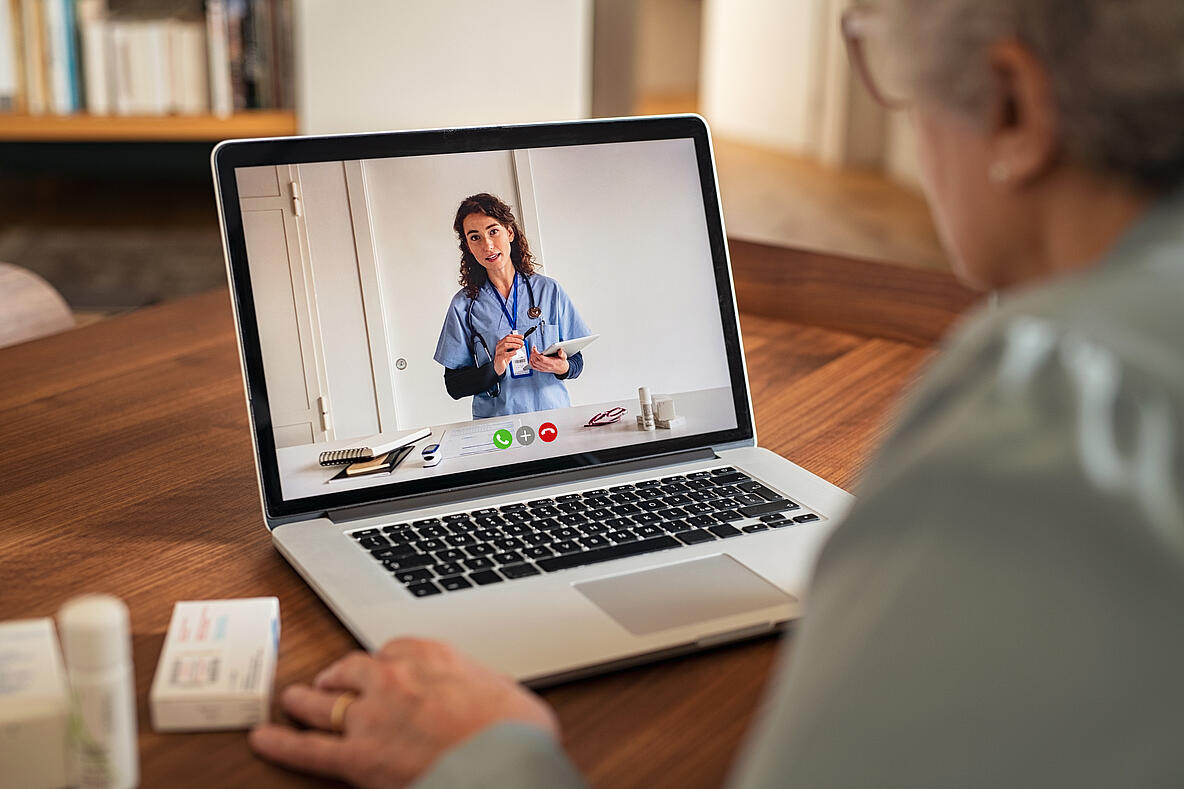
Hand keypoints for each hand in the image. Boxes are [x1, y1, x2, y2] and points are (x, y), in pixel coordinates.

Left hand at [248, 638, 558, 788]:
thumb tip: (489, 697)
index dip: (387, 660)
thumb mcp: (506, 693)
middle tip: (331, 677)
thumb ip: (481, 688)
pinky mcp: (356, 757)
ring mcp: (370, 716)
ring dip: (306, 698)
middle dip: (339, 673)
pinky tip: (262, 739)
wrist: (502, 761)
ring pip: (324, 701)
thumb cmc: (515, 730)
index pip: (396, 648)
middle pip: (354, 667)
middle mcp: (393, 677)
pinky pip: (309, 749)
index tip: (387, 667)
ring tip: (293, 699)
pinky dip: (282, 744)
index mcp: (432, 655)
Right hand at [492, 333, 524, 375]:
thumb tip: (520, 343)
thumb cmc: (504, 358)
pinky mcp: (499, 358)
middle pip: (507, 339)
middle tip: (522, 342)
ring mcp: (498, 352)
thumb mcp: (510, 351)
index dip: (516, 336)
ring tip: (519, 346)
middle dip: (516, 340)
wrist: (499, 366)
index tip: (522, 337)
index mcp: (501, 343)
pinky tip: (515, 352)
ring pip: (505, 345)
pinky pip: (504, 354)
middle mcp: (499, 346)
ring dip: (514, 345)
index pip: (508, 336)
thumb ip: (514, 347)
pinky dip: (511, 353)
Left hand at [529, 347, 568, 374]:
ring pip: (534, 364)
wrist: (562, 369)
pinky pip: (533, 367)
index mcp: (551, 363)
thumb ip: (562, 353)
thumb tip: (560, 350)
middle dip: (533, 354)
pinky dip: (530, 362)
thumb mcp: (563, 357)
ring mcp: (543, 369)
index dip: (536, 353)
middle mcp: (546, 366)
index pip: (541, 358)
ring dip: (531, 357)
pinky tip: (531, 358)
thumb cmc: (561, 362)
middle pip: (536, 361)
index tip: (534, 348)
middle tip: (533, 349)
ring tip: (532, 352)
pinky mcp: (541, 369)